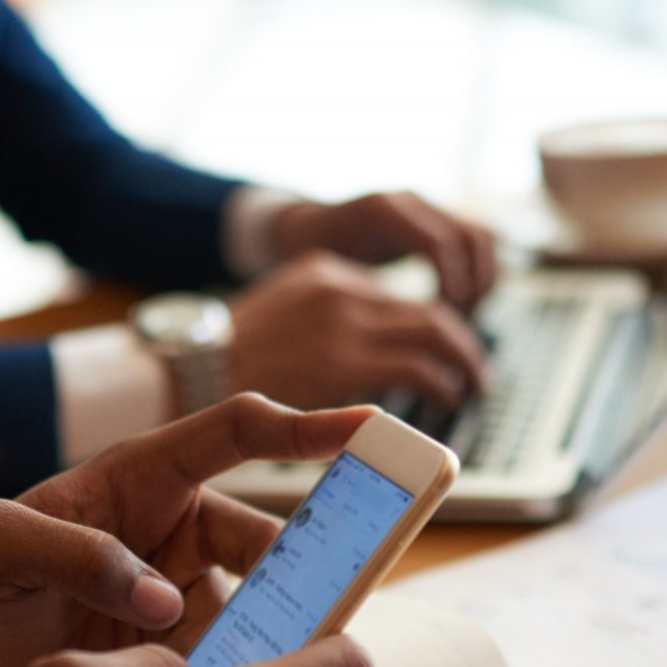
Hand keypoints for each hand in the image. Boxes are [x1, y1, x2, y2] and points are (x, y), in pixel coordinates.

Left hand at [0, 395, 374, 666]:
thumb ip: (72, 552)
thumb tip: (160, 600)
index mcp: (140, 478)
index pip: (235, 434)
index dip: (302, 427)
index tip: (365, 428)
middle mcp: (172, 529)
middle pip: (265, 534)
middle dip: (307, 562)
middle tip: (338, 597)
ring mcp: (181, 591)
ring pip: (259, 603)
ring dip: (279, 630)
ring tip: (291, 664)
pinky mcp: (179, 649)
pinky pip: (234, 656)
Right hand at [228, 252, 489, 411]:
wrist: (192, 369)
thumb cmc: (230, 357)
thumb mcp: (283, 312)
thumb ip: (327, 316)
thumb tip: (371, 345)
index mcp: (326, 269)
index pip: (398, 296)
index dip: (430, 326)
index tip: (442, 350)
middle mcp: (341, 287)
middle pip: (429, 308)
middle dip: (462, 341)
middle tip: (474, 368)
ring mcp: (344, 322)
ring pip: (436, 330)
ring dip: (464, 360)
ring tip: (472, 385)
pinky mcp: (345, 362)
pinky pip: (419, 367)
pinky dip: (444, 382)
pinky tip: (449, 397)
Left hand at [271, 191, 499, 309]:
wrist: (300, 230)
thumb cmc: (305, 260)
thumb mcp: (321, 278)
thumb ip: (355, 295)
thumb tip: (399, 332)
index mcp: (382, 213)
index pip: (440, 244)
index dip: (451, 286)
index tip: (443, 324)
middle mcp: (410, 202)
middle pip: (472, 238)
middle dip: (474, 287)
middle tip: (458, 327)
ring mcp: (426, 207)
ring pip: (482, 239)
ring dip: (482, 281)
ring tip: (461, 320)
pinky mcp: (435, 220)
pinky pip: (473, 244)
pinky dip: (476, 275)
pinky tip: (456, 308)